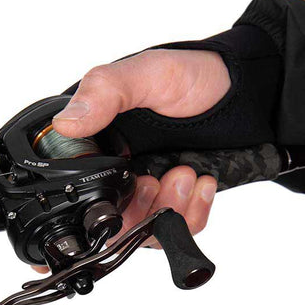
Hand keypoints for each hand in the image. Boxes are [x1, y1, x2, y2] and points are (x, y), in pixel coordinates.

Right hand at [54, 49, 230, 246]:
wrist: (240, 87)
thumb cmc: (188, 75)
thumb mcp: (145, 74)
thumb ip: (104, 94)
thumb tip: (64, 124)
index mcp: (97, 145)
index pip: (76, 190)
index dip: (89, 206)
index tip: (120, 193)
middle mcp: (118, 173)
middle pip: (112, 222)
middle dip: (137, 210)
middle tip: (156, 181)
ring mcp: (149, 190)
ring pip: (146, 230)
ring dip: (167, 209)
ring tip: (184, 174)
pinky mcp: (178, 202)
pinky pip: (179, 228)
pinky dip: (192, 213)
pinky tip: (202, 183)